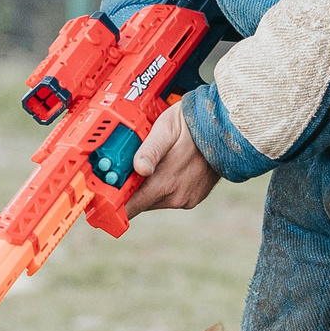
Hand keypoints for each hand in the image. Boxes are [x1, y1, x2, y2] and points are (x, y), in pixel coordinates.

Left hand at [124, 101, 222, 216]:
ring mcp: (186, 198)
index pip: (131, 207)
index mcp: (165, 183)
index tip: (103, 197)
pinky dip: (164, 186)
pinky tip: (168, 166)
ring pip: (155, 199)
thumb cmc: (193, 123)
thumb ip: (150, 150)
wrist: (226, 127)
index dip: (115, 203)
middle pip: (141, 202)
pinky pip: (170, 196)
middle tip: (125, 170)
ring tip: (152, 163)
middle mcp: (176, 196)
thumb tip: (139, 168)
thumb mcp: (165, 129)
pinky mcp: (194, 198)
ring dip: (148, 186)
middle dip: (132, 189)